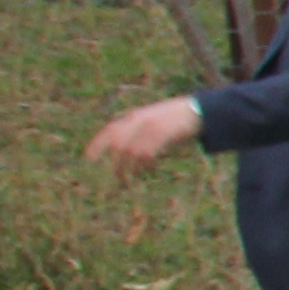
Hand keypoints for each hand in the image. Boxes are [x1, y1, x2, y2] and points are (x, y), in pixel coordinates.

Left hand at [87, 97, 202, 178]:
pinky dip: (145, 165)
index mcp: (135, 116)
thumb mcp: (155, 121)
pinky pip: (146, 153)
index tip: (88, 158)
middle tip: (118, 178)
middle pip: (118, 145)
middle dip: (116, 164)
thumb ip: (140, 131)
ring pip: (130, 151)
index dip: (97, 144)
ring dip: (130, 168)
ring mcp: (150, 126)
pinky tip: (148, 170)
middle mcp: (139, 119)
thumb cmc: (177, 120)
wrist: (200, 111)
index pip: (110, 130)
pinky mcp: (161, 133)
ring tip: (132, 179)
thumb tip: (125, 152)